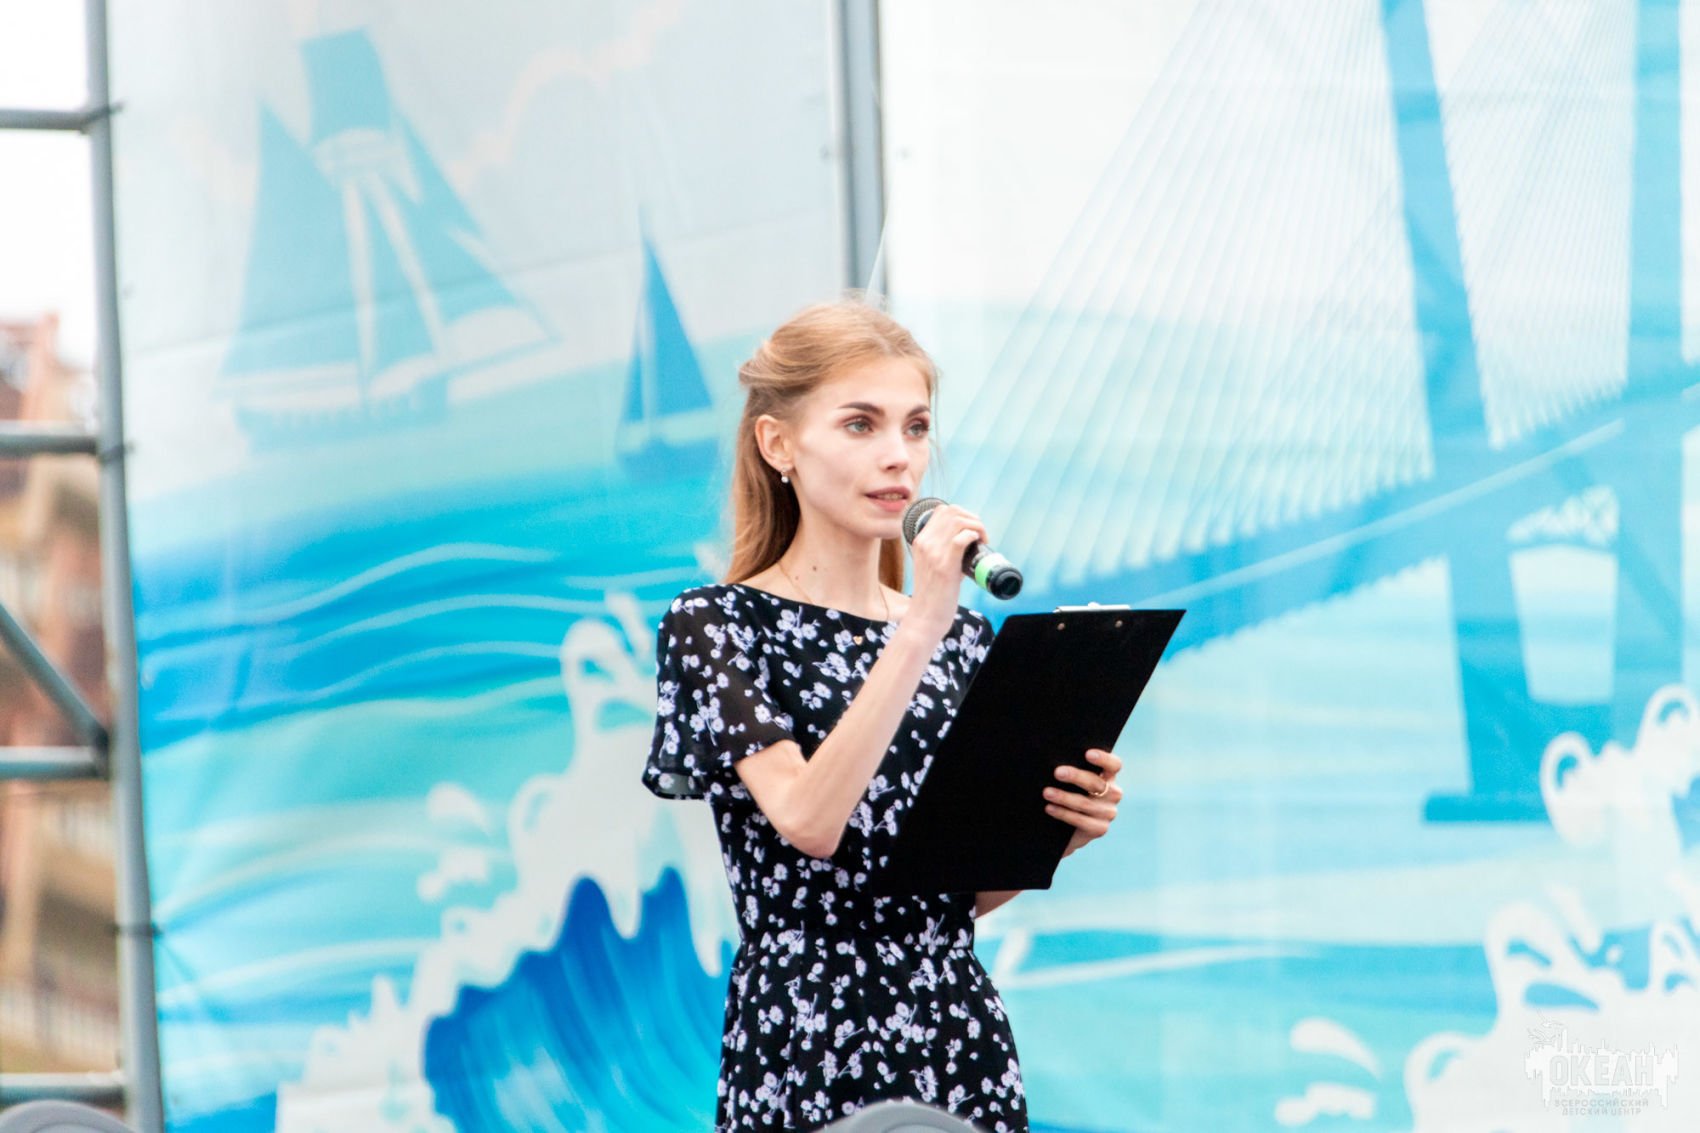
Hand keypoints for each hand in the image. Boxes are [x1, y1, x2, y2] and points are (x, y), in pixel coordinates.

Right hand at [902, 503, 987, 638]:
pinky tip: (978, 545)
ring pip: (958, 521)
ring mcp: (933, 554)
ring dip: (977, 527)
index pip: (942, 510)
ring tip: (982, 541)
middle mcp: (925, 543)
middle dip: (972, 518)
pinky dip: (974, 536)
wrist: (925, 617)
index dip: (963, 514)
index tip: (972, 529)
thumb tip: (969, 541)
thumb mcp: (932, 564)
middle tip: (980, 535)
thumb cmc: (933, 593)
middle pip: (952, 511)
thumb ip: (944, 550)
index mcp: (920, 540)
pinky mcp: (944, 567)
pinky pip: (961, 539)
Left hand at [1043, 748, 1122, 856]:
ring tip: (1047, 792)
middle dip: (1076, 776)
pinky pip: (1081, 820)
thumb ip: (1070, 771)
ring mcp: (1108, 812)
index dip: (1104, 759)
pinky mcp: (1099, 828)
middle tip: (1057, 772)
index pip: (1114, 765)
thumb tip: (1055, 762)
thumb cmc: (1067, 795)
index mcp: (1109, 777)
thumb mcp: (1071, 782)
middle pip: (1096, 783)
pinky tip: (1049, 808)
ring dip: (1064, 797)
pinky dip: (1063, 813)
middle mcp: (1113, 794)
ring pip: (1085, 803)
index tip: (1088, 754)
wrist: (1067, 828)